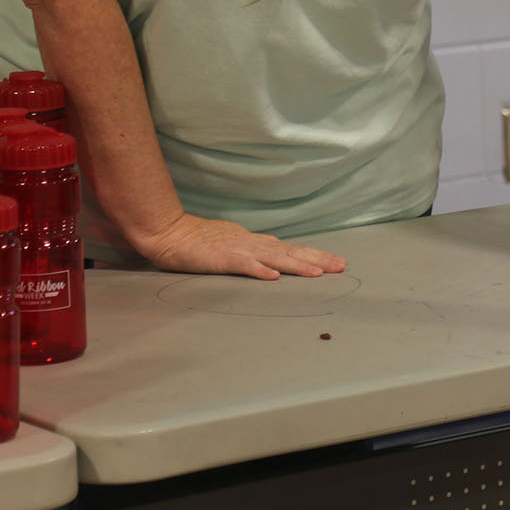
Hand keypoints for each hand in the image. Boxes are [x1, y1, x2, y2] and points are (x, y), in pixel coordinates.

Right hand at [128, 212, 346, 280]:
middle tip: (341, 267)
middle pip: (290, 252)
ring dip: (296, 265)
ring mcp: (237, 250)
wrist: (169, 232)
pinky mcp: (220, 258)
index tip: (337, 262)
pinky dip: (258, 270)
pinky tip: (273, 277)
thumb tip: (276, 259)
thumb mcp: (234, 244)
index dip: (315, 255)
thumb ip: (255, 251)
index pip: (292, 249)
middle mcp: (253, 244)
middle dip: (317, 260)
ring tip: (318, 273)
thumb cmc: (199, 241)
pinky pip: (242, 265)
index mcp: (256, 242)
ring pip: (273, 258)